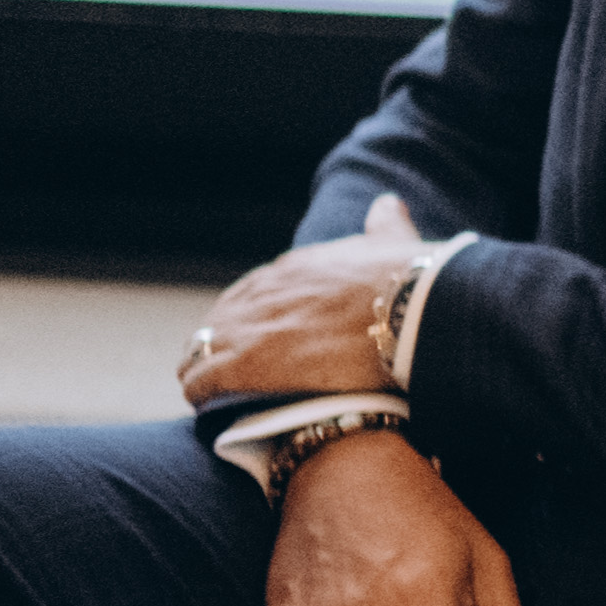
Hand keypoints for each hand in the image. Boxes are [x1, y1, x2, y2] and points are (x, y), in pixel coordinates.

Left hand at [184, 194, 424, 408]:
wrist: (406, 309)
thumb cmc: (406, 279)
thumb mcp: (393, 242)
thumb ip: (385, 224)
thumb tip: (388, 204)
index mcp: (296, 267)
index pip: (254, 290)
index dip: (249, 314)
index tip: (250, 332)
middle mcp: (266, 292)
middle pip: (222, 317)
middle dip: (218, 341)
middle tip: (220, 366)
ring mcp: (253, 326)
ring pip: (203, 347)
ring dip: (201, 367)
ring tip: (203, 388)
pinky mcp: (247, 362)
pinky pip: (204, 378)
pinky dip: (199, 390)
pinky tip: (200, 402)